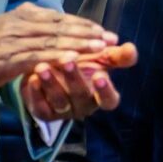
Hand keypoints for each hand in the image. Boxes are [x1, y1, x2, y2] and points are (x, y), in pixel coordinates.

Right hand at [0, 3, 117, 97]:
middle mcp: (19, 23)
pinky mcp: (8, 58)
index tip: (101, 30)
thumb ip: (21, 28)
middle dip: (89, 32)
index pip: (57, 17)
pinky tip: (75, 60)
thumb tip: (42, 27)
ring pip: (54, 39)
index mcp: (18, 16)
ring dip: (81, 43)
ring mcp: (14, 40)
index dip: (81, 24)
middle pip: (61, 25)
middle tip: (111, 38)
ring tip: (102, 48)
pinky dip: (59, 56)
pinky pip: (39, 56)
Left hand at [22, 43, 136, 119]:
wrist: (52, 65)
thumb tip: (131, 48)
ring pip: (59, 101)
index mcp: (101, 94)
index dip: (106, 91)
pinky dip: (35, 92)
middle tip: (67, 59)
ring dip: (51, 83)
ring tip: (42, 66)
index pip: (110, 100)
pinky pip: (40, 106)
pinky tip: (31, 78)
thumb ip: (117, 55)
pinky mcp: (44, 112)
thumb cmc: (83, 60)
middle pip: (81, 96)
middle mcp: (84, 106)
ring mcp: (63, 111)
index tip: (100, 76)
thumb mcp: (100, 55)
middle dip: (74, 78)